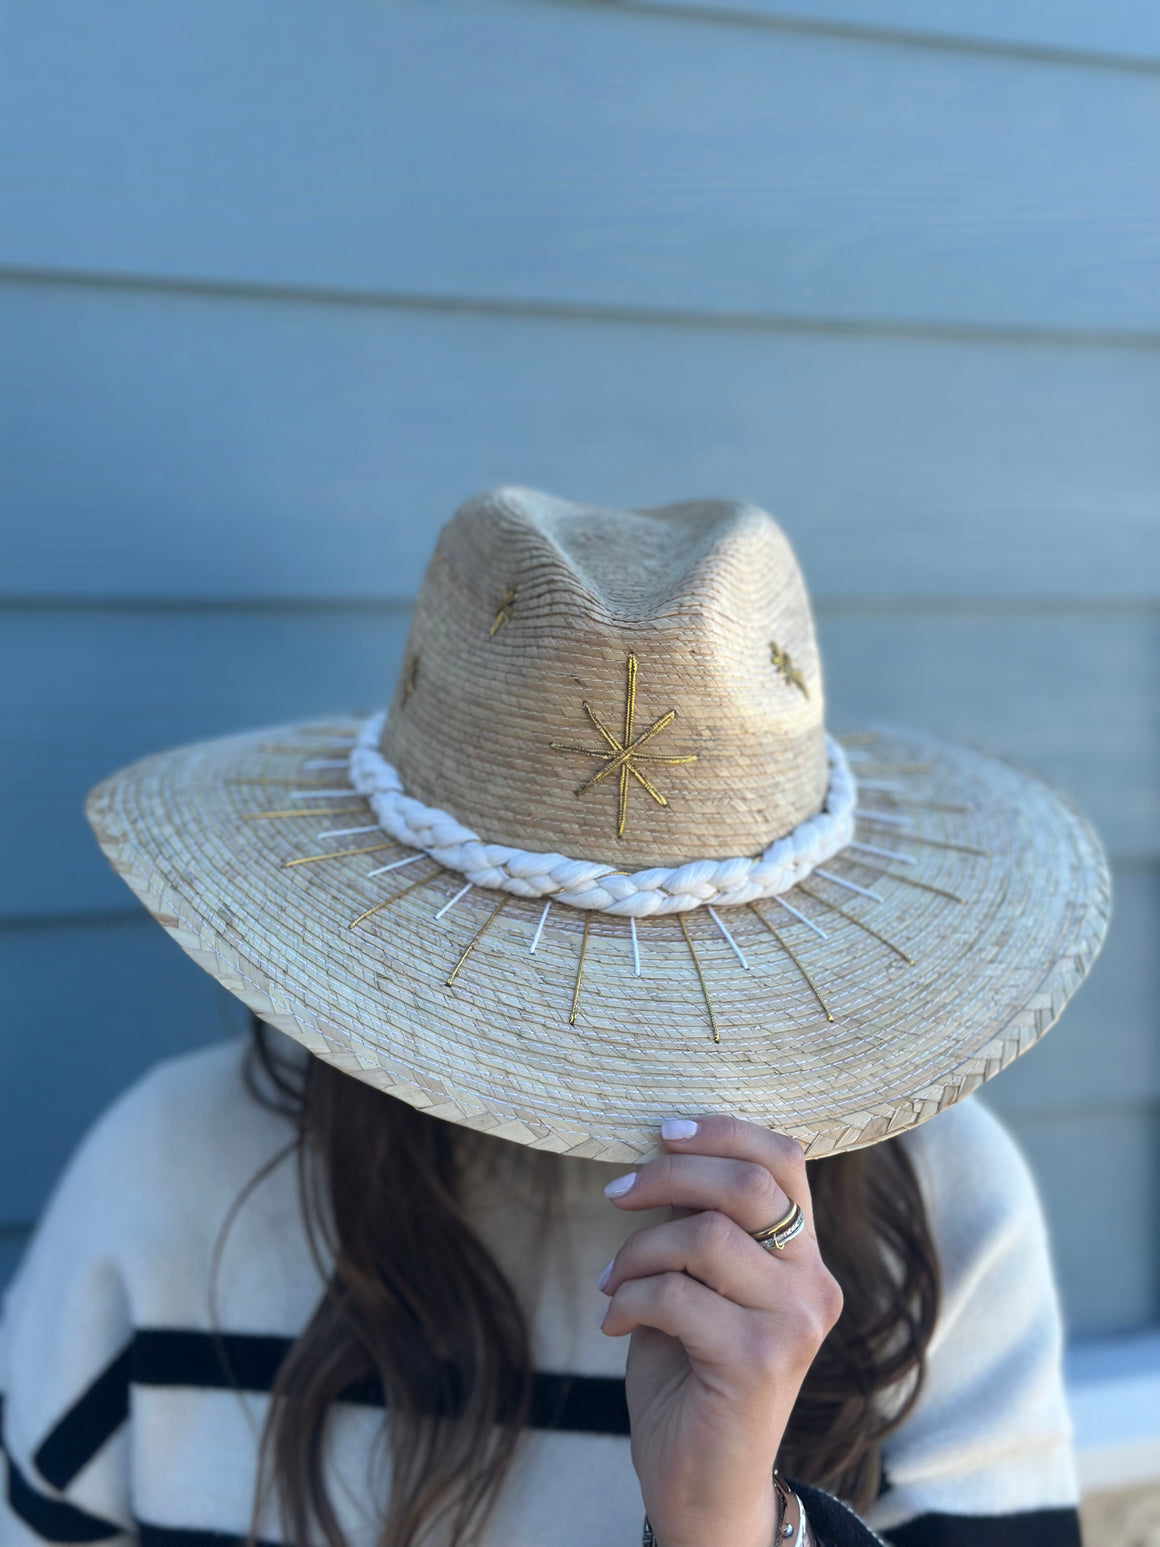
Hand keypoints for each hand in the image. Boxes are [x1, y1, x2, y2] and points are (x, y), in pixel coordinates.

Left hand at [598, 1115, 842, 1546]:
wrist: (703, 1485)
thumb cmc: (691, 1374)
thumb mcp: (696, 1282)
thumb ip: (697, 1222)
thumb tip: (663, 1151)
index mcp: (805, 1255)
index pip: (784, 1158)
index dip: (722, 1131)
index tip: (662, 1132)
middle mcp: (814, 1283)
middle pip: (747, 1184)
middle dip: (668, 1175)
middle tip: (617, 1193)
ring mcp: (794, 1323)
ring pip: (705, 1236)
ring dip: (638, 1250)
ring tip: (614, 1280)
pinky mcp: (759, 1361)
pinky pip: (678, 1295)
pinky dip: (631, 1298)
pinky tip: (617, 1320)